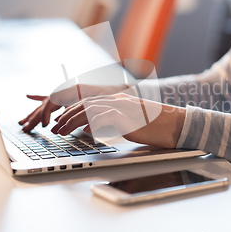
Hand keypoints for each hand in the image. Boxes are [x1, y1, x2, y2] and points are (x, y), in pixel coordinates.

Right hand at [19, 84, 125, 131]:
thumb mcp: (100, 105)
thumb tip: (84, 129)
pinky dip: (38, 97)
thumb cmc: (110, 96)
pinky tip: (28, 96)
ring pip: (45, 104)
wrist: (117, 88)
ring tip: (22, 123)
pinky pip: (50, 97)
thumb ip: (90, 115)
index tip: (47, 126)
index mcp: (71, 90)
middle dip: (35, 118)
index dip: (47, 114)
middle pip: (45, 105)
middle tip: (25, 129)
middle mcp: (66, 90)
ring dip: (34, 114)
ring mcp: (65, 93)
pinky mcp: (67, 95)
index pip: (52, 102)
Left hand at [51, 93, 185, 147]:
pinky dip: (90, 123)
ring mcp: (122, 107)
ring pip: (89, 109)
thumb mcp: (129, 122)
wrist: (175, 126)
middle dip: (66, 116)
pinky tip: (83, 131)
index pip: (88, 102)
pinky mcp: (127, 117)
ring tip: (61, 131)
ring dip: (72, 121)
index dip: (71, 110)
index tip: (60, 120)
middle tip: (54, 127)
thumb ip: (111, 121)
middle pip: (84, 104)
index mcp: (118, 100)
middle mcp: (118, 100)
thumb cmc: (155, 127)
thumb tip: (93, 127)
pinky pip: (103, 117)